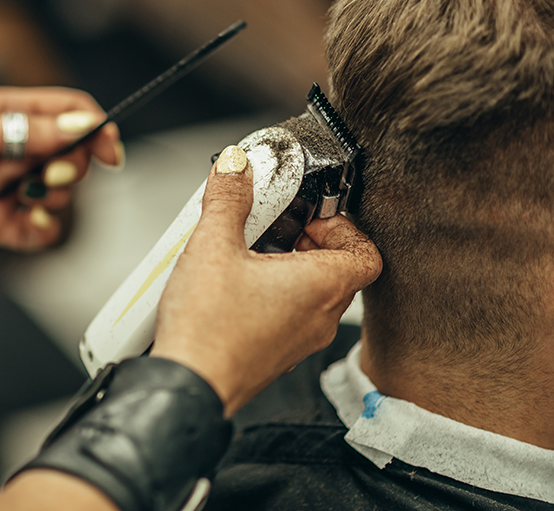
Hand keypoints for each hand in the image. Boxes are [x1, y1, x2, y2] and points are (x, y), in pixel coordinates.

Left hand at [0, 86, 122, 249]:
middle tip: (52, 175)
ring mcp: (5, 185)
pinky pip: (36, 230)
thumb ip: (32, 130)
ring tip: (25, 197)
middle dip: (75, 168)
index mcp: (11, 115)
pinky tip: (28, 223)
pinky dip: (41, 230)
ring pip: (59, 194)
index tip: (110, 153)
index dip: (97, 130)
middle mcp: (14, 149)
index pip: (71, 114)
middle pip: (73, 156)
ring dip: (56, 199)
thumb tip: (84, 122)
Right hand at [150, 145, 381, 414]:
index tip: (307, 215)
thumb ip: (228, 199)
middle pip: (337, 269)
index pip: (365, 252)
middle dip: (306, 240)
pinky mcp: (276, 354)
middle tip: (271, 226)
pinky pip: (288, 315)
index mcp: (321, 287)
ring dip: (287, 266)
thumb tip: (235, 167)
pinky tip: (231, 284)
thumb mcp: (213, 245)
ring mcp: (299, 341)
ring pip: (311, 293)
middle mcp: (319, 318)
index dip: (342, 226)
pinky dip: (272, 293)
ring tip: (246, 252)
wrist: (188, 386)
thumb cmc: (209, 330)